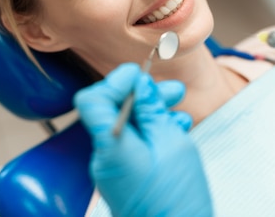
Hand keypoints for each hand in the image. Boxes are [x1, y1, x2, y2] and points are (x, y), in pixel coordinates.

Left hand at [74, 63, 212, 216]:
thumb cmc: (177, 198)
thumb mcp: (172, 144)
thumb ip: (152, 111)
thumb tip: (140, 85)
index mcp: (111, 147)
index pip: (93, 101)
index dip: (115, 82)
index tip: (139, 75)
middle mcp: (105, 157)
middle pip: (112, 111)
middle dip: (142, 94)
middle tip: (173, 90)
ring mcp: (113, 169)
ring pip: (127, 126)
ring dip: (152, 112)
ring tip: (181, 108)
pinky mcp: (125, 177)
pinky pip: (133, 144)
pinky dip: (153, 132)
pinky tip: (177, 129)